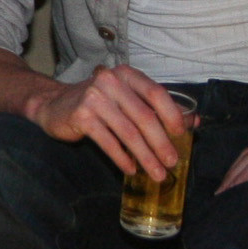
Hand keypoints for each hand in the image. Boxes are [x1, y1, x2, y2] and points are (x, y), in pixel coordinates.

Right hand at [31, 66, 187, 178]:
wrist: (54, 104)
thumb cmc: (97, 103)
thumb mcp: (127, 99)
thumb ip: (157, 108)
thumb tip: (194, 122)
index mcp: (126, 75)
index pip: (156, 93)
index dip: (172, 115)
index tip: (181, 136)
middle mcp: (110, 82)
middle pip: (144, 116)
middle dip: (161, 143)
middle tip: (171, 163)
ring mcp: (94, 98)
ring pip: (128, 132)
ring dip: (145, 156)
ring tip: (156, 173)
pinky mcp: (81, 116)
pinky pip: (108, 142)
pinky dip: (122, 158)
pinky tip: (131, 169)